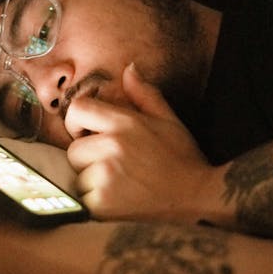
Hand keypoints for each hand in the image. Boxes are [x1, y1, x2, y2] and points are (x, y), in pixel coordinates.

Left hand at [66, 63, 211, 221]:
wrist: (198, 198)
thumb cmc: (182, 159)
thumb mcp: (168, 120)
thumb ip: (144, 94)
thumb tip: (128, 69)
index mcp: (124, 122)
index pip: (77, 109)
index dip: (78, 122)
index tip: (89, 135)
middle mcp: (112, 146)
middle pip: (74, 150)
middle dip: (88, 160)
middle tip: (113, 168)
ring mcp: (106, 175)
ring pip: (78, 177)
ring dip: (92, 184)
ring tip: (120, 186)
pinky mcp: (103, 204)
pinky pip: (83, 200)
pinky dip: (96, 204)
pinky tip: (119, 202)